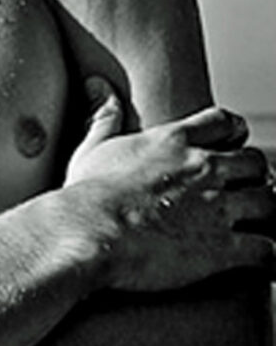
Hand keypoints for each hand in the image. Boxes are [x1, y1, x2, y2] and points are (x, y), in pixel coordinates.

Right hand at [63, 78, 275, 292]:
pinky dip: (269, 256)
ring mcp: (217, 208)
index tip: (232, 141)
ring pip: (270, 201)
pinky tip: (262, 260)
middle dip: (254, 175)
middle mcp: (203, 168)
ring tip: (258, 222)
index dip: (234, 132)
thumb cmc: (87, 194)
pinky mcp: (223, 249)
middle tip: (245, 187)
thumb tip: (98, 84)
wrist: (92, 233)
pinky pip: (268, 250)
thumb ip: (104, 116)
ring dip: (266, 212)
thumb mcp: (93, 148)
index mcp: (174, 141)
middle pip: (255, 161)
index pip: (223, 122)